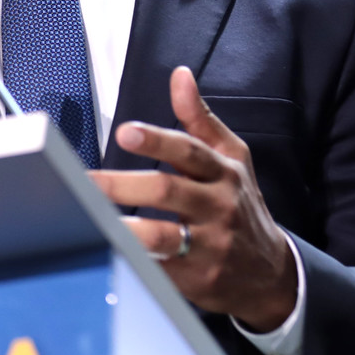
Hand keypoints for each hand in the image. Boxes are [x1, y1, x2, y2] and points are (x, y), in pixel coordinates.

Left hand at [89, 66, 298, 331]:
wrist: (269, 272)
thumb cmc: (241, 205)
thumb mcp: (232, 159)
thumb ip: (200, 120)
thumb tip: (179, 76)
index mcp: (223, 173)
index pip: (189, 152)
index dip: (157, 140)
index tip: (125, 132)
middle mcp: (218, 207)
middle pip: (167, 191)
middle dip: (123, 185)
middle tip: (85, 181)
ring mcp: (208, 246)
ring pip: (163, 235)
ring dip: (125, 228)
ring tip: (90, 218)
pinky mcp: (197, 279)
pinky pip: (160, 270)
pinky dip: (134, 262)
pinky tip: (107, 252)